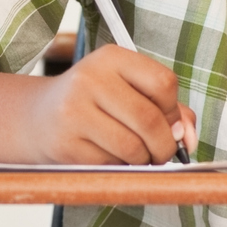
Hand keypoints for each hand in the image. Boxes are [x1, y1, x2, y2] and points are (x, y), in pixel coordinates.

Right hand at [20, 45, 195, 163]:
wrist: (39, 117)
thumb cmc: (95, 104)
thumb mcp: (128, 91)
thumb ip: (168, 110)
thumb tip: (188, 138)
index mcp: (111, 58)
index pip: (164, 83)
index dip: (173, 111)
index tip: (167, 122)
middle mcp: (90, 78)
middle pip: (150, 120)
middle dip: (164, 146)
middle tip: (160, 153)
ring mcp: (74, 111)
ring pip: (133, 148)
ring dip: (143, 161)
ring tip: (135, 155)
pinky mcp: (66, 143)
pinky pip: (111, 165)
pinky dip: (119, 168)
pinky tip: (108, 157)